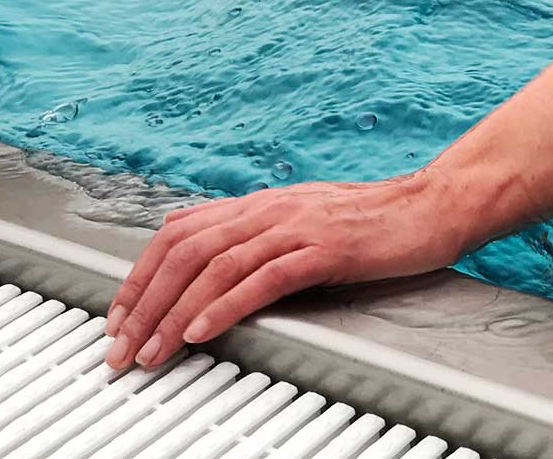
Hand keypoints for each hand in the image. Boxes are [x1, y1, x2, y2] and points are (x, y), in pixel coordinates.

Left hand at [103, 172, 463, 369]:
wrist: (433, 206)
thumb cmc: (375, 221)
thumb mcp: (303, 217)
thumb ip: (252, 229)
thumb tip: (195, 240)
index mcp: (261, 203)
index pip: (178, 233)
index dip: (139, 276)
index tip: (118, 319)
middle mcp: (271, 209)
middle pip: (185, 252)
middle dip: (144, 304)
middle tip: (121, 347)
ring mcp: (298, 227)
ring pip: (216, 266)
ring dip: (174, 313)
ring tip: (153, 350)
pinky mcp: (326, 249)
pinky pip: (264, 278)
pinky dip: (226, 306)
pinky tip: (204, 331)